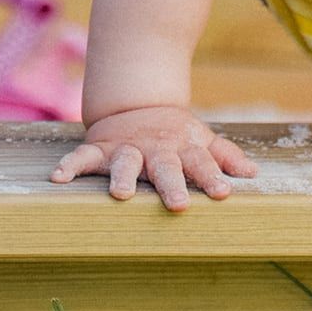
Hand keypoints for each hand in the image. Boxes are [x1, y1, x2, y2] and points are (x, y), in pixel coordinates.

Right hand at [48, 105, 257, 211]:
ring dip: (122, 176)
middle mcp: (156, 149)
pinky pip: (82, 156)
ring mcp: (126, 148)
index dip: (213, 177)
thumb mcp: (201, 140)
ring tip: (120, 194)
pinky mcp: (100, 148)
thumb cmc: (175, 134)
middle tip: (179, 205)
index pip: (201, 163)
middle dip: (172, 184)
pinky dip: (70, 165)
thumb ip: (225, 157)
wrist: (138, 106)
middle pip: (166, 167)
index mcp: (183, 148)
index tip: (223, 193)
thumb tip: (253, 175)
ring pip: (124, 161)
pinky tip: (58, 178)